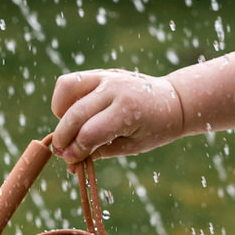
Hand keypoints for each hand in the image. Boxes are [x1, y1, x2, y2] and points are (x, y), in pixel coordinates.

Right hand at [50, 68, 184, 161]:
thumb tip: (71, 162)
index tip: (71, 162)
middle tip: (61, 153)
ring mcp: (106, 76)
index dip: (76, 150)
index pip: (90, 132)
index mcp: (128, 110)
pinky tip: (74, 115)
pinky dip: (65, 99)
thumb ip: (101, 151)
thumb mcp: (133, 146)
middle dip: (63, 137)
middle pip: (75, 114)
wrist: (174, 100)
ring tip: (69, 128)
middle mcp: (115, 88)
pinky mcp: (101, 72)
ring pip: (67, 87)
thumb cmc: (155, 128)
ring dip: (61, 112)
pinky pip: (72, 81)